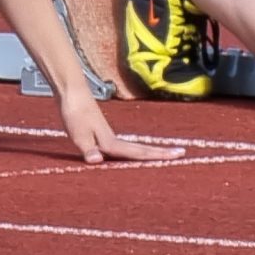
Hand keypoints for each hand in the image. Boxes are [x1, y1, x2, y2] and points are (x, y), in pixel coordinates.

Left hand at [57, 92, 183, 163]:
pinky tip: (134, 154)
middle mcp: (114, 139)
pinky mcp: (103, 134)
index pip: (138, 153)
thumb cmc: (74, 113)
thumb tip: (97, 161)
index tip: (178, 154)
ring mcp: (110, 136)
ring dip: (151, 152)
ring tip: (166, 154)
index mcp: (111, 142)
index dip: (157, 156)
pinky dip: (135, 153)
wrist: (72, 93)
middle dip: (161, 153)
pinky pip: (124, 148)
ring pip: (135, 148)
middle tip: (182, 153)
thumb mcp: (78, 134)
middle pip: (142, 149)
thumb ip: (88, 149)